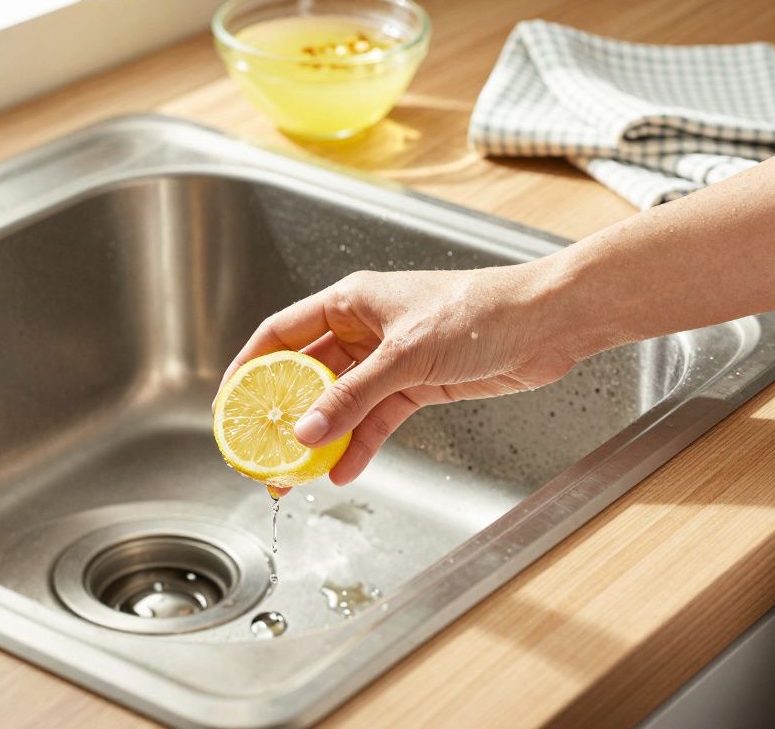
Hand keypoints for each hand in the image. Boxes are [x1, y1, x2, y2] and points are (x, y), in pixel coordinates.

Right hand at [220, 264, 585, 485]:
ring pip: (340, 402)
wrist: (546, 323)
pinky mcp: (417, 385)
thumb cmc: (481, 311)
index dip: (249, 367)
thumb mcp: (404, 356)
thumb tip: (307, 431)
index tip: (229, 403)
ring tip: (297, 472)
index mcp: (350, 302)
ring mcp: (389, 359)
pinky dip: (360, 443)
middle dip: (284, 413)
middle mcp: (364, 329)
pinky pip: (375, 418)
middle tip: (263, 449)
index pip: (281, 334)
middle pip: (307, 373)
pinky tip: (344, 469)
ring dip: (321, 436)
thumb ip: (352, 397)